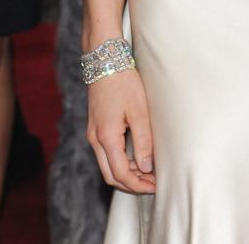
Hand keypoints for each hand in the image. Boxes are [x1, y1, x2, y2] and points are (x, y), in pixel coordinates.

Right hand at [86, 69, 155, 193]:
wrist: (105, 61)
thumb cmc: (124, 82)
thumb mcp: (139, 111)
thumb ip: (143, 141)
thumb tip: (146, 168)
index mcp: (106, 138)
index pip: (120, 174)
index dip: (138, 185)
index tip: (155, 187)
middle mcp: (95, 140)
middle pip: (111, 175)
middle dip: (131, 184)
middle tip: (153, 185)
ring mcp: (93, 134)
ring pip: (107, 166)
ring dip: (127, 173)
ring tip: (149, 172)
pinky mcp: (96, 128)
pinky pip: (106, 154)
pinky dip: (121, 161)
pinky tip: (137, 157)